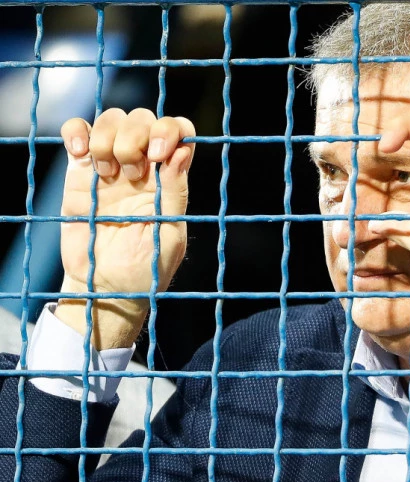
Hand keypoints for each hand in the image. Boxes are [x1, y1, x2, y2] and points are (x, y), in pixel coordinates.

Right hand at [57, 108, 194, 349]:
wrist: (105, 286)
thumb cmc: (145, 268)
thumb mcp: (168, 234)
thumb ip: (175, 194)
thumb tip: (184, 151)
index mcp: (169, 178)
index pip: (177, 132)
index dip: (170, 130)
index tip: (158, 154)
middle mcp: (143, 166)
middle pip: (143, 119)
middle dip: (137, 135)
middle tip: (131, 171)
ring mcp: (111, 165)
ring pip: (112, 120)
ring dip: (110, 137)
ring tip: (108, 173)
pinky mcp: (80, 173)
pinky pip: (78, 133)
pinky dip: (77, 131)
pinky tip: (80, 152)